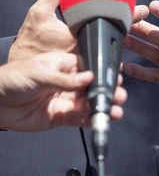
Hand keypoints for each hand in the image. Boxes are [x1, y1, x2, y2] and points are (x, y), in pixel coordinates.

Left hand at [0, 52, 126, 131]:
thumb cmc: (13, 78)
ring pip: (89, 104)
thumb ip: (66, 79)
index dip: (103, 73)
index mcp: (66, 65)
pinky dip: (89, 120)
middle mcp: (69, 83)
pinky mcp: (62, 116)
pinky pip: (79, 118)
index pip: (90, 68)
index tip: (115, 78)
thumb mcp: (40, 73)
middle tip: (119, 96)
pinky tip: (97, 119)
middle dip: (107, 92)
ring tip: (114, 111)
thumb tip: (88, 78)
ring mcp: (66, 100)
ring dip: (103, 107)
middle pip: (93, 88)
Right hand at [9, 0, 149, 61]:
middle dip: (131, 24)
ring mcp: (88, 60)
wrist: (24, 70)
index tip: (143, 9)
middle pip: (115, 35)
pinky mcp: (86, 67)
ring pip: (111, 47)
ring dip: (123, 34)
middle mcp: (86, 50)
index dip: (129, 15)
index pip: (110, 24)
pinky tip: (118, 38)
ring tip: (137, 23)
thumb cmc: (30, 43)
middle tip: (144, 12)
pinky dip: (111, 46)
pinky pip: (102, 55)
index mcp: (77, 38)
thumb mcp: (39, 13)